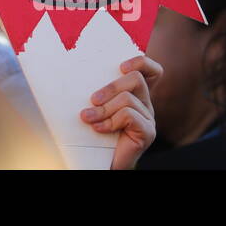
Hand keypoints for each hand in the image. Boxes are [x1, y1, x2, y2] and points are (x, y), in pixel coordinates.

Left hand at [81, 54, 160, 169]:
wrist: (101, 162)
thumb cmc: (95, 133)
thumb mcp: (95, 107)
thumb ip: (97, 92)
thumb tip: (74, 71)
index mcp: (136, 95)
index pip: (152, 71)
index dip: (141, 62)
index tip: (121, 67)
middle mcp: (146, 104)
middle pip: (135, 79)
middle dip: (110, 87)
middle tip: (92, 101)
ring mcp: (149, 118)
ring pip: (127, 98)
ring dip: (103, 109)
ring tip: (88, 119)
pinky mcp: (148, 132)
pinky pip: (128, 115)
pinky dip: (110, 121)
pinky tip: (99, 129)